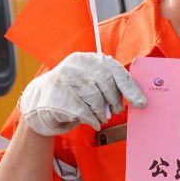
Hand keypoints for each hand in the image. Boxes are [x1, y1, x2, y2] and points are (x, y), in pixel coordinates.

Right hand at [18, 52, 145, 136]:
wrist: (39, 103)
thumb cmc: (72, 94)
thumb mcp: (89, 82)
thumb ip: (108, 84)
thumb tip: (137, 98)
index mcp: (88, 58)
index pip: (114, 69)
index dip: (130, 87)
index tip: (141, 102)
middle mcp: (76, 63)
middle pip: (105, 82)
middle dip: (114, 100)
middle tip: (115, 111)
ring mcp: (64, 77)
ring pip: (94, 97)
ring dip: (101, 112)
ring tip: (100, 117)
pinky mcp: (56, 94)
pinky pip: (82, 110)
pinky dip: (91, 119)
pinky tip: (92, 122)